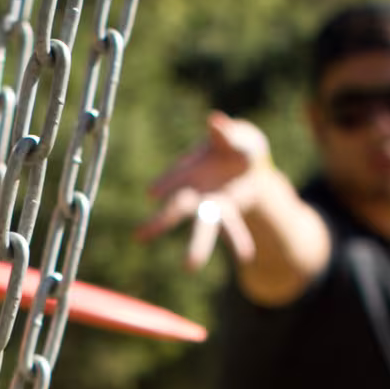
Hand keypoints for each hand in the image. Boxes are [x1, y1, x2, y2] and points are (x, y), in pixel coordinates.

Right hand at [136, 112, 271, 270]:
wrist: (251, 164)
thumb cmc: (235, 146)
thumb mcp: (235, 135)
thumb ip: (226, 132)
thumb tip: (216, 121)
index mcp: (189, 171)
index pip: (174, 178)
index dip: (165, 183)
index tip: (153, 193)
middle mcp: (194, 194)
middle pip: (175, 210)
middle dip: (159, 223)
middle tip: (138, 237)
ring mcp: (210, 208)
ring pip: (202, 229)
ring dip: (197, 247)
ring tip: (189, 267)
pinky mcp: (229, 215)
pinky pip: (234, 230)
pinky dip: (239, 240)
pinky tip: (246, 256)